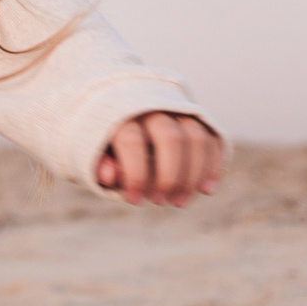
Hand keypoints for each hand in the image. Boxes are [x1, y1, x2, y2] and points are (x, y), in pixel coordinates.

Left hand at [96, 112, 222, 206]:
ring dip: (194, 175)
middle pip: (171, 138)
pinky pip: (212, 138)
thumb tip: (109, 175)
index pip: (133, 141)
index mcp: (120, 112)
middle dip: (170, 176)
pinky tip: (206, 190)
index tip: (134, 200)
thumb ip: (99, 162)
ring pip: (197, 138)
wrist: (120, 103)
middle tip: (161, 202)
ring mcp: (177, 109)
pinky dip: (214, 164)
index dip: (136, 175)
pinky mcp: (196, 117)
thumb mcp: (93, 149)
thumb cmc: (105, 138)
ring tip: (180, 202)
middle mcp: (152, 106)